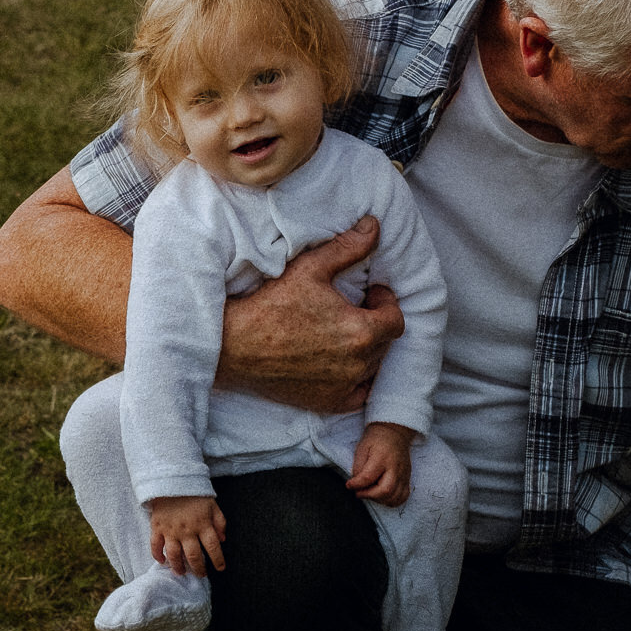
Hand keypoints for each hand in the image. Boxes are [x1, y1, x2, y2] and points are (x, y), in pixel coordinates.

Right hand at [148, 495, 226, 576]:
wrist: (172, 480)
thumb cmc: (194, 494)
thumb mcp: (212, 505)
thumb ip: (220, 522)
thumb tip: (222, 540)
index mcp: (203, 524)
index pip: (213, 547)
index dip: (218, 560)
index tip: (220, 568)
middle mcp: (187, 531)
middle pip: (194, 556)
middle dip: (199, 569)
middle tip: (201, 575)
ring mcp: (170, 530)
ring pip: (174, 555)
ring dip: (178, 567)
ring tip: (181, 573)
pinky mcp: (157, 527)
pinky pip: (155, 545)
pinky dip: (157, 555)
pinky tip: (162, 561)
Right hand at [217, 216, 405, 414]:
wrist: (234, 346)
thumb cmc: (271, 306)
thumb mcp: (310, 268)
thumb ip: (348, 248)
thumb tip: (374, 226)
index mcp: (361, 331)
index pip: (396, 319)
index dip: (386, 303)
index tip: (371, 295)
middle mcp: (357, 364)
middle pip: (385, 344)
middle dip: (375, 324)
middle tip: (353, 310)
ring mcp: (342, 386)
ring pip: (371, 368)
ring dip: (365, 350)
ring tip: (343, 333)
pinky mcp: (326, 403)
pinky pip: (357, 394)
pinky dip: (354, 381)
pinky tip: (338, 364)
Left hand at [346, 422, 414, 504]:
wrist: (395, 432)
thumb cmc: (376, 439)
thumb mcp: (362, 447)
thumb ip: (358, 466)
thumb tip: (356, 483)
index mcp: (382, 457)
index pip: (368, 477)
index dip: (356, 484)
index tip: (349, 485)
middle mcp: (395, 467)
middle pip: (385, 490)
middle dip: (369, 495)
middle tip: (359, 492)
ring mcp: (403, 474)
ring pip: (395, 497)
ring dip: (380, 500)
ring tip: (370, 493)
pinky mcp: (407, 478)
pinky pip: (403, 496)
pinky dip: (392, 501)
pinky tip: (382, 496)